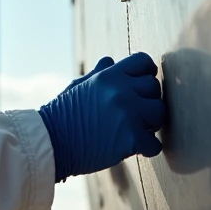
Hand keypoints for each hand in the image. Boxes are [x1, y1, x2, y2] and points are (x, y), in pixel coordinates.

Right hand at [38, 53, 165, 182]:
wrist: (51, 143)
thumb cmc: (62, 115)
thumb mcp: (78, 87)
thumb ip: (98, 74)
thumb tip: (110, 61)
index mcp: (109, 76)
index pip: (143, 61)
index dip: (146, 72)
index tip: (143, 85)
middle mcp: (121, 91)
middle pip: (154, 88)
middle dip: (146, 100)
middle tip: (136, 113)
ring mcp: (128, 114)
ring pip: (159, 113)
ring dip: (151, 123)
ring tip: (136, 129)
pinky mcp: (132, 139)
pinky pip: (155, 143)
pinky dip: (148, 148)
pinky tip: (136, 149)